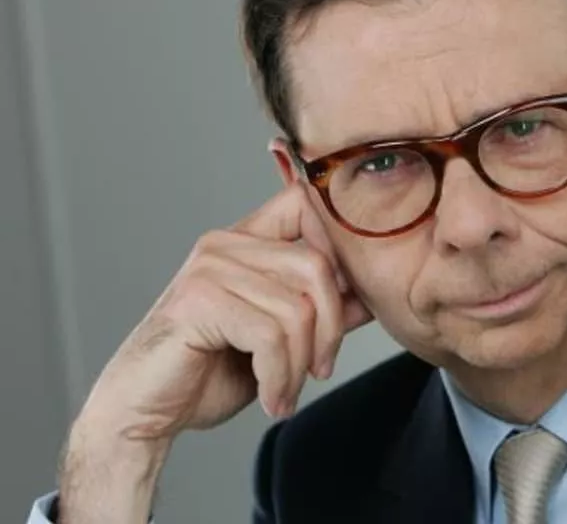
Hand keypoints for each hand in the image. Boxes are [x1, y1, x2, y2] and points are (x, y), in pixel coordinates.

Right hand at [59, 183, 372, 522]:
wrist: (145, 411)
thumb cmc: (209, 370)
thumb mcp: (280, 337)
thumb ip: (320, 310)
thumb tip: (370, 295)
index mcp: (245, 240)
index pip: (306, 205)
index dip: (338, 246)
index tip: (348, 301)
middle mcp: (225, 244)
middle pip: (317, 266)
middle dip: (331, 328)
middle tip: (320, 368)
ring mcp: (209, 269)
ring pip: (298, 308)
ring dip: (300, 364)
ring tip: (287, 391)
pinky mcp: (198, 301)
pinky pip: (270, 336)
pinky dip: (280, 377)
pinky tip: (272, 398)